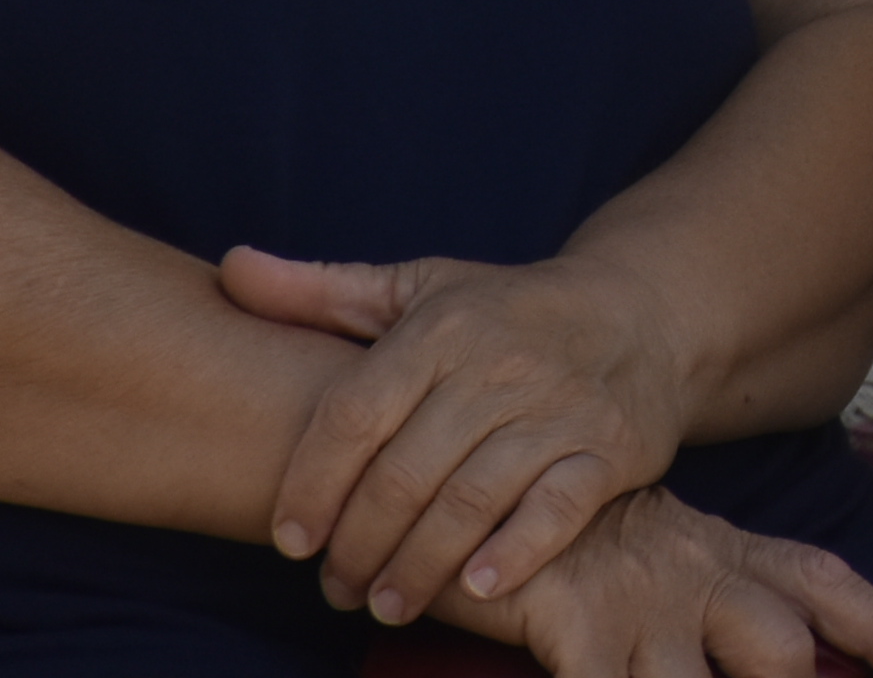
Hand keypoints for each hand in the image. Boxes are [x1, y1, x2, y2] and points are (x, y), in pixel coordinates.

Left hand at [226, 245, 688, 625]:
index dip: (312, 484)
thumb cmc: (508, 311)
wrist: (642, 314)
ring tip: (387, 603)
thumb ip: (322, 290)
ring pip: (471, 499)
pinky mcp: (611, 448)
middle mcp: (501, 364)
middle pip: (406, 471)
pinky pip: (558, 507)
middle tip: (337, 587)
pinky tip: (476, 586)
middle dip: (359, 543)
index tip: (290, 539)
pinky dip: (516, 550)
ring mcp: (560, 408)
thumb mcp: (420, 290)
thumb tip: (229, 268)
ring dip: (419, 565)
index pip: (356, 414)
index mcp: (444, 327)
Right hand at [423, 483, 872, 677]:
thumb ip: (724, 606)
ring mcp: (642, 605)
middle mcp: (703, 577)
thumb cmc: (585, 544)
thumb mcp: (670, 561)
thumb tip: (786, 659)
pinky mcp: (579, 627)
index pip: (831, 589)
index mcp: (733, 555)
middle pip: (782, 650)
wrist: (492, 475)